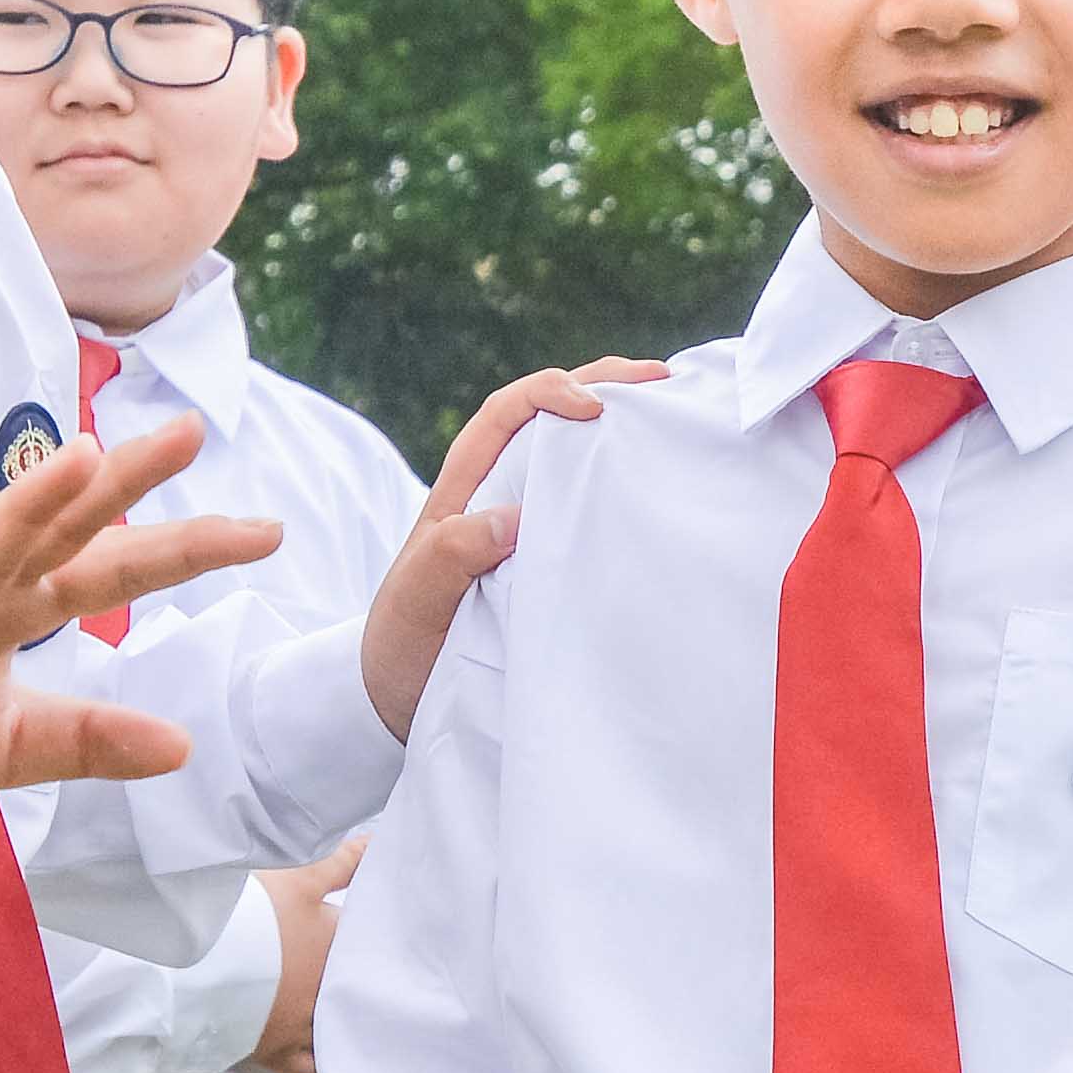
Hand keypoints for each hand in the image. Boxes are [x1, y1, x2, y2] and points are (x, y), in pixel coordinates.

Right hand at [0, 409, 279, 805]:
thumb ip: (89, 740)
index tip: (268, 531)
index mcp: (15, 608)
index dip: (187, 549)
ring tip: (80, 460)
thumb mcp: (6, 748)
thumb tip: (184, 745)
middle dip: (120, 483)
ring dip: (24, 506)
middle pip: (58, 528)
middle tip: (188, 433)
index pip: (115, 569)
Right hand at [244, 834, 360, 1072]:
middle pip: (357, 989)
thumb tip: (376, 844)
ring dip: (345, 1022)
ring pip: (339, 1030)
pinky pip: (309, 1068)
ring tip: (350, 1017)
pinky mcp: (276, 1052)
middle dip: (360, 981)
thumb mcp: (298, 876)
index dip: (370, 934)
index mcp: (338, 947)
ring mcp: (304, 1026)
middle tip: (364, 976)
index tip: (372, 933)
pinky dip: (321, 1064)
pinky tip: (328, 1060)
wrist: (196, 961)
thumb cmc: (249, 912)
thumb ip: (342, 862)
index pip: (370, 941)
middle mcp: (329, 991)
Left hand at [362, 359, 669, 735]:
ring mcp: (521, 517)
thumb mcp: (416, 601)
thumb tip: (510, 518)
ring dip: (619, 424)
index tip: (594, 409)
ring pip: (571, 450)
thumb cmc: (403, 642)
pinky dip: (620, 477)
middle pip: (548, 412)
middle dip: (603, 384)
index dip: (549, 393)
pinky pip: (582, 497)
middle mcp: (494, 489)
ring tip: (673, 412)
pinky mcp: (543, 550)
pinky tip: (657, 477)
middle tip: (664, 381)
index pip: (505, 412)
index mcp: (462, 486)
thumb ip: (450, 557)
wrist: (399, 692)